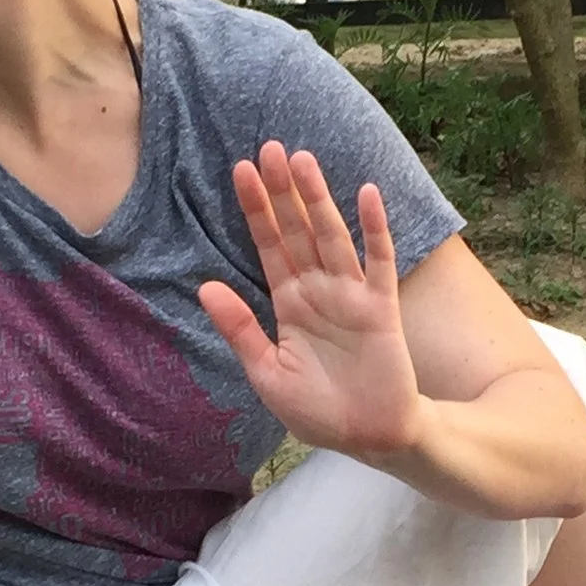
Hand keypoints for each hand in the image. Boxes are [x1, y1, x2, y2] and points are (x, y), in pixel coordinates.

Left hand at [197, 140, 426, 459]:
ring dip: (318, 199)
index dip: (256, 210)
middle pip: (297, 231)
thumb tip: (204, 286)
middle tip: (269, 147)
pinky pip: (379, 262)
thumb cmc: (317, 410)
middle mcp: (318, 291)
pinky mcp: (381, 308)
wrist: (368, 437)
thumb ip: (240, 329)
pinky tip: (366, 194)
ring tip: (301, 161)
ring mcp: (351, 296)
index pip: (268, 246)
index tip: (241, 170)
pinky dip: (374, 229)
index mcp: (288, 303)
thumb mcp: (266, 373)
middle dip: (283, 192)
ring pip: (332, 236)